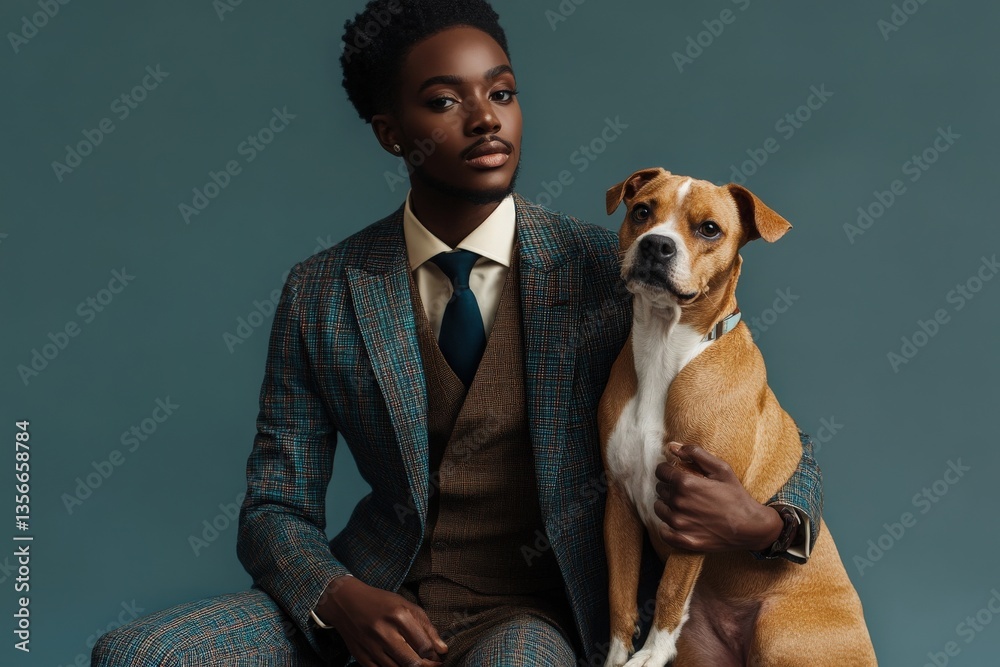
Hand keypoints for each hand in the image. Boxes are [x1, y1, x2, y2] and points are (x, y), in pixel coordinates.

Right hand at [315, 575, 447, 666]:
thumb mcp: (405, 605)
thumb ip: (426, 626)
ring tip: (416, 663)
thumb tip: (442, 649)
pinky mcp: (361, 657)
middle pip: (412, 662)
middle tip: (432, 665)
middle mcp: (384, 632)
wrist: (346, 603)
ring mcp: (371, 646)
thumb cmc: (380, 602)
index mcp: (399, 615)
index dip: (435, 655)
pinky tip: (399, 665)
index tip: (438, 656)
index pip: (424, 645)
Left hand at [653, 442, 782, 552]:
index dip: (668, 470)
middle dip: (670, 486)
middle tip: (687, 491)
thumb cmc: (736, 496)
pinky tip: (680, 522)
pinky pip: (663, 532)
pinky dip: (667, 527)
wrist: (751, 527)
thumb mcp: (721, 469)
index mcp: (685, 484)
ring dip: (668, 505)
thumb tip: (673, 447)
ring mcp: (679, 524)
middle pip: (660, 489)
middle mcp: (679, 503)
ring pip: (659, 508)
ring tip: (685, 506)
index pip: (661, 471)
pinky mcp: (683, 540)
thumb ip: (696, 454)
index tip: (677, 473)